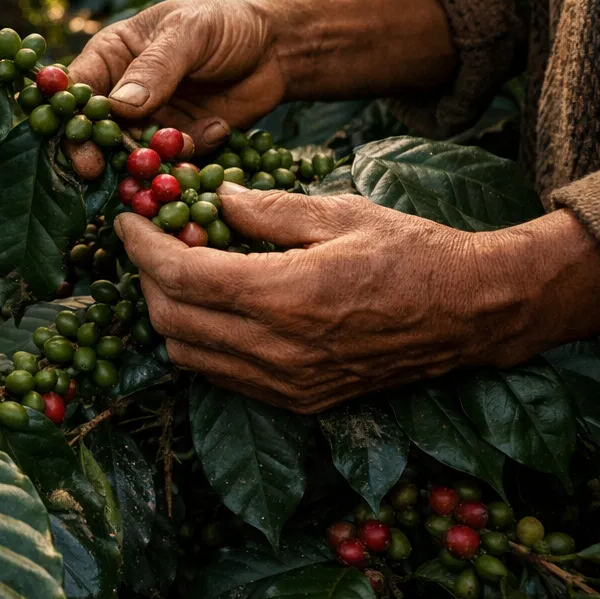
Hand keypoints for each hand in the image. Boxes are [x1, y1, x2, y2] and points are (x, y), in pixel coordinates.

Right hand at [69, 0, 286, 152]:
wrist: (278, 47)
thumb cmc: (226, 23)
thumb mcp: (190, 32)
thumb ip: (156, 67)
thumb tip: (120, 106)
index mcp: (113, 56)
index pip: (77, 89)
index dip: (72, 118)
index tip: (82, 144)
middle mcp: (124, 91)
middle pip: (97, 130)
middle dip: (106, 152)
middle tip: (115, 169)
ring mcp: (151, 119)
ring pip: (134, 153)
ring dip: (156, 157)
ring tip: (190, 140)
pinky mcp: (180, 140)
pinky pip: (173, 160)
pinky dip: (194, 153)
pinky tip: (219, 127)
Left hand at [116, 189, 539, 413]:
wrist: (472, 314)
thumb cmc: (412, 252)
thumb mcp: (340, 212)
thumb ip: (269, 209)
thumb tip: (216, 198)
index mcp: (286, 295)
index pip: (180, 276)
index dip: (141, 246)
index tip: (127, 219)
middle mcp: (279, 349)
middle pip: (171, 318)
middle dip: (146, 277)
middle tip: (150, 241)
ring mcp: (288, 383)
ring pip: (188, 356)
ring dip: (168, 312)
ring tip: (179, 271)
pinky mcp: (299, 401)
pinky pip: (222, 377)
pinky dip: (201, 341)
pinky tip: (214, 306)